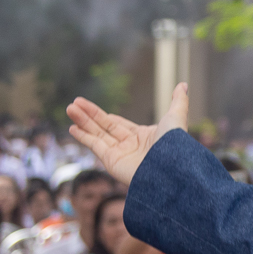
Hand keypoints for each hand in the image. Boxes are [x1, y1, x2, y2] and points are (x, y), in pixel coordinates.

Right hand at [68, 83, 187, 183]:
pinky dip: (83, 137)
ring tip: (69, 109)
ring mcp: (120, 155)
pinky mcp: (112, 162)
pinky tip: (72, 128)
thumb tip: (183, 84)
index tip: (88, 107)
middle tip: (73, 103)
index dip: (103, 116)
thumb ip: (178, 101)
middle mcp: (130, 146)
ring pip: (97, 135)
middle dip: (88, 115)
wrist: (170, 169)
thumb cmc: (174, 145)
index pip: (118, 124)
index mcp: (143, 137)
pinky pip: (95, 147)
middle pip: (104, 127)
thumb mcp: (176, 117)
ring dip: (82, 122)